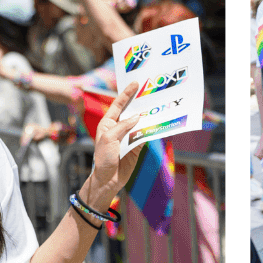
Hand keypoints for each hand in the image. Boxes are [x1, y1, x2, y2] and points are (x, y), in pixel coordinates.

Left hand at [82, 77, 146, 209]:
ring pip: (140, 122)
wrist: (108, 179)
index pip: (118, 105)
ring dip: (148, 115)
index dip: (126, 94)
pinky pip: (146, 134)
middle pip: (131, 111)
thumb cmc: (103, 157)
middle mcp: (119, 127)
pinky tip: (158, 122)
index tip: (135, 83)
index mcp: (108, 123)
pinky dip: (152, 128)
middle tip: (150, 91)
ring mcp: (128, 136)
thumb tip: (138, 117)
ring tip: (157, 105)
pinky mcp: (137, 145)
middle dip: (140, 102)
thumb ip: (124, 125)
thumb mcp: (110, 138)